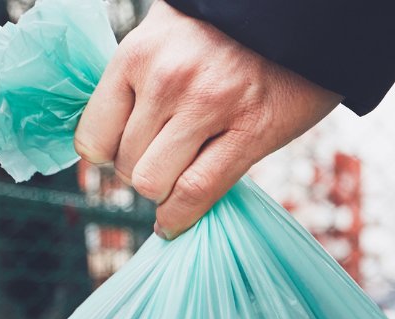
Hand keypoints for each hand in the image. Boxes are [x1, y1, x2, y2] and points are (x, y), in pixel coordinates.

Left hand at [74, 2, 340, 237]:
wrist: (301, 12)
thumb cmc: (224, 27)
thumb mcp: (164, 34)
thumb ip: (134, 80)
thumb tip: (105, 140)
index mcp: (137, 54)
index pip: (93, 137)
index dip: (105, 156)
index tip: (120, 156)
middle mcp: (167, 79)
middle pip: (125, 167)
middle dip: (140, 172)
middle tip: (162, 161)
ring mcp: (209, 106)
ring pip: (154, 185)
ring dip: (162, 192)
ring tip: (176, 178)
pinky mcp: (250, 131)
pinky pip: (196, 193)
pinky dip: (180, 217)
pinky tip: (174, 221)